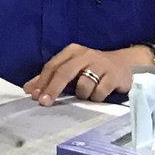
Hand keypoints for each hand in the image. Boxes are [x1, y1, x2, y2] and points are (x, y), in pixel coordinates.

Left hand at [24, 44, 140, 104]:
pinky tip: (99, 94)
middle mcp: (85, 55)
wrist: (125, 63)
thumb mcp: (72, 68)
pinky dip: (96, 97)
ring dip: (82, 94)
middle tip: (44, 103)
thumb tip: (28, 89)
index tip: (33, 95)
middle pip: (64, 72)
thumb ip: (51, 77)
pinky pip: (99, 92)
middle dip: (52, 89)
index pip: (53, 66)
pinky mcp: (114, 75)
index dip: (42, 81)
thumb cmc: (92, 68)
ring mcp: (101, 64)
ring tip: (87, 94)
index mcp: (72, 51)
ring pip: (83, 85)